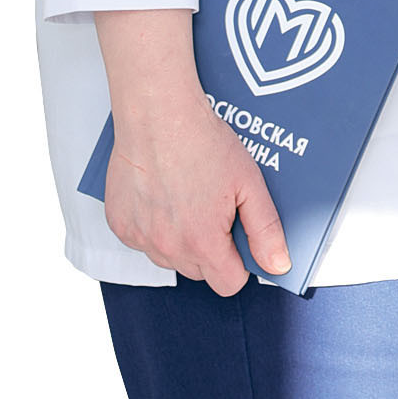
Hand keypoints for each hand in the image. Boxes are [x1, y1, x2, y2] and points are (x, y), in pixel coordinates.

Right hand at [103, 83, 292, 294]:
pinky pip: (143, 241)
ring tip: (186, 197)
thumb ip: (266, 230)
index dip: (239, 262)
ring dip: (180, 239)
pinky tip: (162, 195)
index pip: (228, 284)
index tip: (237, 236)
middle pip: (199, 272)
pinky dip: (153, 226)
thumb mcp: (249, 183)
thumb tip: (277, 265)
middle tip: (212, 208)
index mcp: (203, 243)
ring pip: (169, 258)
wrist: (157, 114)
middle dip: (210, 249)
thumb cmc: (202, 142)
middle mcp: (168, 248)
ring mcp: (140, 238)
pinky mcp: (120, 225)